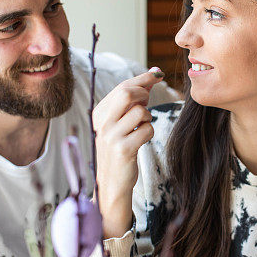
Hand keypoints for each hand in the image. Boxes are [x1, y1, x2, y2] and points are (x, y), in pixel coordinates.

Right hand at [93, 68, 163, 236]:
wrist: (112, 183)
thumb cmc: (120, 149)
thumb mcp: (120, 123)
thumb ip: (132, 101)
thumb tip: (153, 75)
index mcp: (99, 113)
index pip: (122, 87)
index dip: (143, 78)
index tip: (158, 74)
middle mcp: (102, 123)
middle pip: (127, 93)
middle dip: (144, 94)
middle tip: (148, 103)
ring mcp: (111, 136)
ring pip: (140, 112)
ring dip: (148, 117)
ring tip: (141, 127)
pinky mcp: (123, 149)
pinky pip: (147, 129)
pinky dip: (150, 132)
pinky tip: (142, 140)